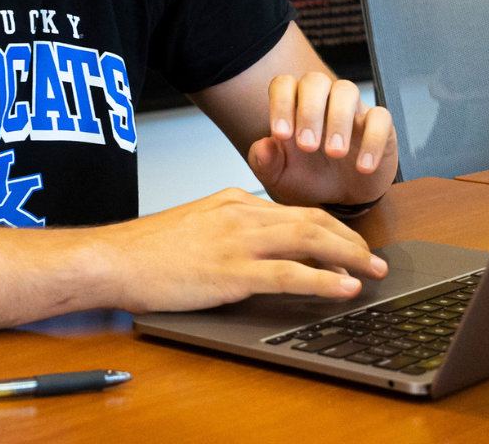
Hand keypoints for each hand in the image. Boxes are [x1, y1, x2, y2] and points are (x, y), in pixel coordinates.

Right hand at [97, 188, 387, 312]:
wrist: (113, 259)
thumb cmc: (147, 251)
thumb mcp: (196, 227)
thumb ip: (229, 232)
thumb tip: (259, 252)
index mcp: (234, 202)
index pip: (296, 211)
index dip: (332, 228)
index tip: (351, 244)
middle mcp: (241, 214)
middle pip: (313, 220)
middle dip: (351, 240)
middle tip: (375, 259)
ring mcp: (237, 241)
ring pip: (309, 240)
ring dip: (349, 256)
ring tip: (373, 272)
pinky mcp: (231, 272)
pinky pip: (289, 274)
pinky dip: (324, 280)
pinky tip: (344, 287)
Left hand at [247, 71, 396, 208]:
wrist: (341, 198)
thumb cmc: (307, 178)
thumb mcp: (280, 177)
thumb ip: (264, 163)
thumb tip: (263, 146)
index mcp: (293, 105)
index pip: (284, 84)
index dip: (281, 103)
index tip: (282, 135)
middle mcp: (322, 100)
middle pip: (315, 81)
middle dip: (309, 111)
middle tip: (308, 147)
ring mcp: (352, 109)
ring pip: (347, 90)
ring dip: (339, 120)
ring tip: (335, 153)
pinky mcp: (379, 125)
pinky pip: (381, 117)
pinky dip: (373, 140)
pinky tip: (363, 167)